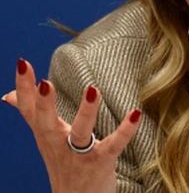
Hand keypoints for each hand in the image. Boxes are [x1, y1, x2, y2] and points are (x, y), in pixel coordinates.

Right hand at [2, 58, 141, 192]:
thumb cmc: (64, 165)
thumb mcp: (45, 139)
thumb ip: (31, 114)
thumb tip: (8, 95)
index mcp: (46, 134)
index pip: (30, 109)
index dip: (24, 88)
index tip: (22, 63)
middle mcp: (58, 144)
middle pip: (47, 122)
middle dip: (44, 103)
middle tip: (44, 81)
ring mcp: (79, 154)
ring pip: (80, 133)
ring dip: (86, 112)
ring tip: (93, 89)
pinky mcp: (101, 163)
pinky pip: (114, 145)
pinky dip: (126, 130)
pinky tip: (136, 113)